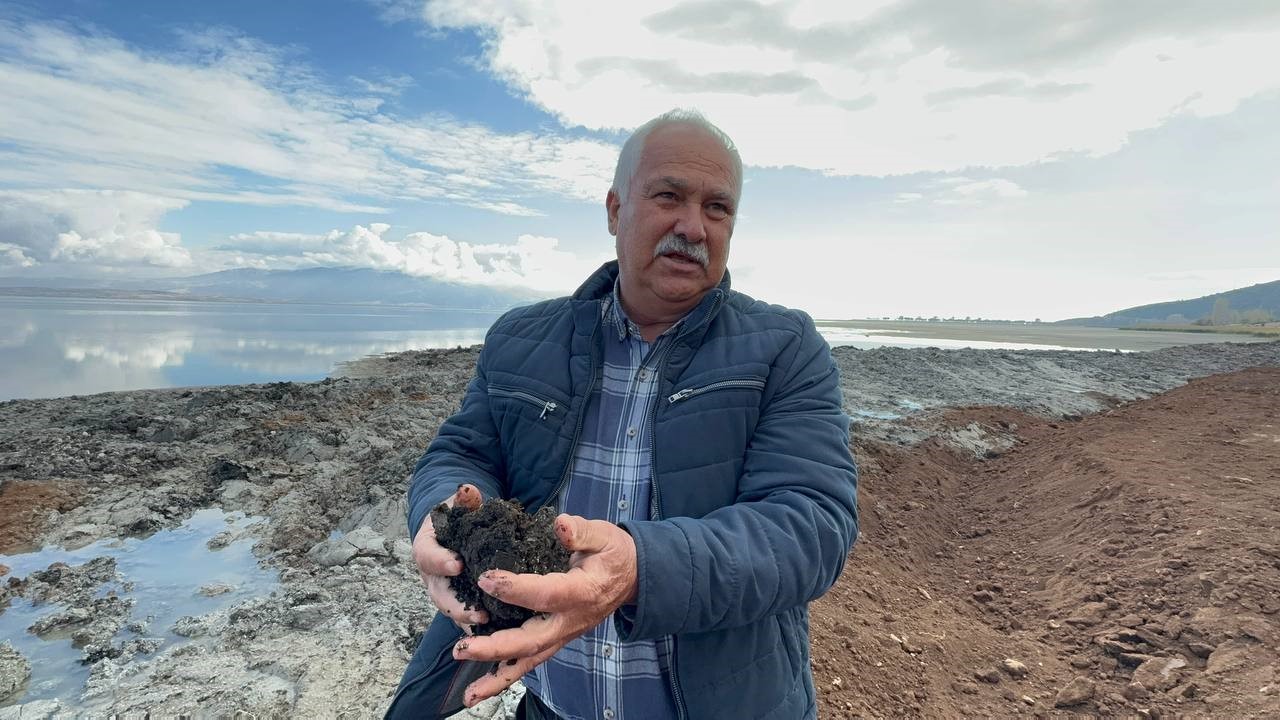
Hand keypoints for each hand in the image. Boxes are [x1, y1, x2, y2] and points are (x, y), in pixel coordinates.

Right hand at [412, 483, 488, 631]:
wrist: (454, 530)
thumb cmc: (457, 516)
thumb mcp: (458, 504)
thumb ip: (464, 499)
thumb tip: (469, 489)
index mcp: (426, 548)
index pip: (428, 556)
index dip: (440, 562)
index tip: (457, 564)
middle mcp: (432, 576)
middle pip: (439, 594)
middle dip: (457, 605)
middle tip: (479, 611)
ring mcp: (445, 591)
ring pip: (452, 611)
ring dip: (470, 621)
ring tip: (491, 627)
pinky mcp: (460, 600)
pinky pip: (466, 617)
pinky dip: (479, 627)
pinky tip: (500, 633)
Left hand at [451, 514, 638, 706]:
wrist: (632, 577)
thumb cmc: (613, 554)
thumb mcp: (604, 536)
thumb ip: (580, 532)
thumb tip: (560, 524)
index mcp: (582, 592)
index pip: (546, 594)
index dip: (515, 588)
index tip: (485, 578)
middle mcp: (571, 620)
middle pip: (532, 641)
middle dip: (496, 648)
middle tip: (463, 649)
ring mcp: (564, 634)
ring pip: (529, 660)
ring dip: (498, 677)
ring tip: (469, 695)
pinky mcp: (557, 639)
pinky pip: (531, 661)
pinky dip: (507, 675)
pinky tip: (482, 688)